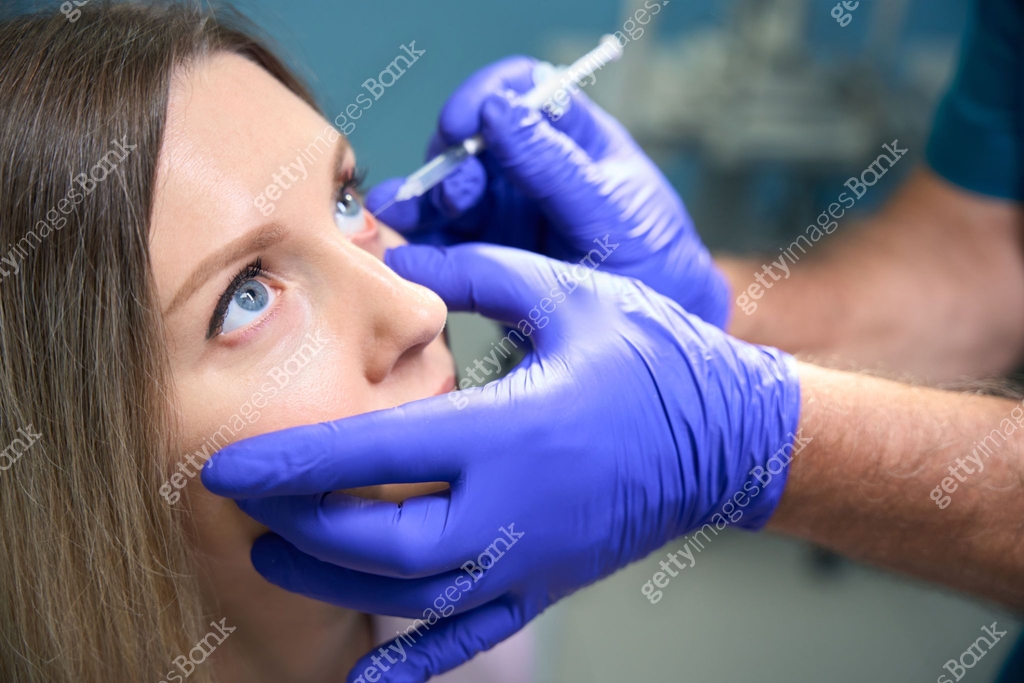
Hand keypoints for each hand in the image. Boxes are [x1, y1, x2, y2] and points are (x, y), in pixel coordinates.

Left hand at [202, 244, 800, 681]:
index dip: (293, 462)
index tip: (226, 466)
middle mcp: (514, 509)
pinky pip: (470, 635)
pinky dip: (413, 665)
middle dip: (300, 527)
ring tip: (277, 556)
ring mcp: (532, 558)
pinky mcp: (548, 583)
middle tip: (247, 504)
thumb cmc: (651, 356)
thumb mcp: (564, 294)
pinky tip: (363, 682)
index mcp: (512, 429)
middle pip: (379, 542)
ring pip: (411, 596)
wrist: (728, 435)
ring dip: (334, 583)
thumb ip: (472, 274)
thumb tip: (396, 261)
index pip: (376, 454)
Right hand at [367, 56, 731, 327]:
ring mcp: (506, 211)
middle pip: (471, 142)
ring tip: (399, 218)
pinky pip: (440, 238)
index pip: (523, 90)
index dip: (487, 97)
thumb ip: (555, 164)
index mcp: (574, 140)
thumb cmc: (654, 268)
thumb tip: (501, 108)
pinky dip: (413, 238)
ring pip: (448, 190)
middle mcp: (532, 168)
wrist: (654, 347)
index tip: (465, 124)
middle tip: (454, 198)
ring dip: (420, 200)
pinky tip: (396, 242)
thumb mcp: (611, 213)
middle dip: (451, 162)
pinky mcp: (486, 255)